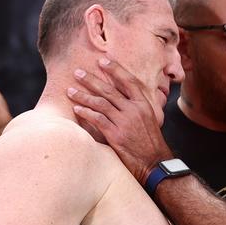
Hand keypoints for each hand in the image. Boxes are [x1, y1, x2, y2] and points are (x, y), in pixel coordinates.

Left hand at [67, 58, 172, 183]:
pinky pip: (97, 119)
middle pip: (110, 90)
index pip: (128, 81)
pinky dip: (86, 112)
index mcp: (144, 104)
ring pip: (100, 103)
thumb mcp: (150, 120)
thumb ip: (137, 108)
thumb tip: (123, 98)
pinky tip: (76, 108)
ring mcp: (125, 121)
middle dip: (91, 80)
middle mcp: (134, 109)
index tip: (103, 61)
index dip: (115, 69)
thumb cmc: (151, 143)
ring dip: (83, 96)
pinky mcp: (116, 134)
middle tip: (77, 72)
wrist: (155, 163)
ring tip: (70, 91)